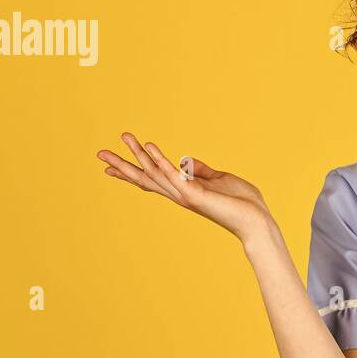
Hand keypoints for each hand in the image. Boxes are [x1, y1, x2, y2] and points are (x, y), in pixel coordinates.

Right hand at [96, 132, 274, 243]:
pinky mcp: (195, 194)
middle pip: (144, 177)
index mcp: (184, 190)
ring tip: (124, 137)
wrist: (257, 220)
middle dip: (123, 165)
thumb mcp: (219, 179)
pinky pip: (175, 174)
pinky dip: (162, 160)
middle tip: (99, 153)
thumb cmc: (242, 203)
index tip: (109, 167)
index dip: (131, 172)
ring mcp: (185, 195)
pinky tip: (150, 145)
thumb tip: (187, 160)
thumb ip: (201, 170)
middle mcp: (179, 194)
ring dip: (139, 154)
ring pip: (155, 173)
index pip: (152, 179)